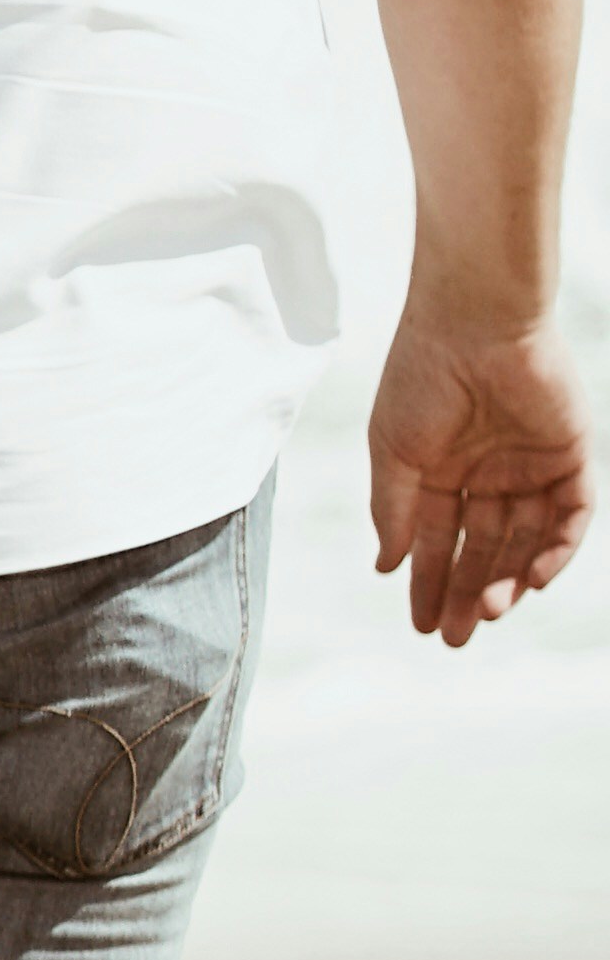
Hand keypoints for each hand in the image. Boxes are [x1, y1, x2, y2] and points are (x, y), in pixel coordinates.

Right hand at [369, 299, 593, 645]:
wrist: (474, 322)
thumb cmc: (422, 377)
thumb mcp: (393, 452)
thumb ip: (392, 510)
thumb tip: (387, 566)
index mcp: (443, 471)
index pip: (440, 541)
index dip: (430, 583)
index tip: (421, 625)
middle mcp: (489, 474)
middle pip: (484, 549)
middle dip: (467, 593)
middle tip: (454, 638)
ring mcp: (531, 467)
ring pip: (528, 541)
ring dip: (509, 579)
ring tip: (486, 612)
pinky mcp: (570, 456)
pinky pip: (572, 516)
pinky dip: (557, 550)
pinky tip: (531, 579)